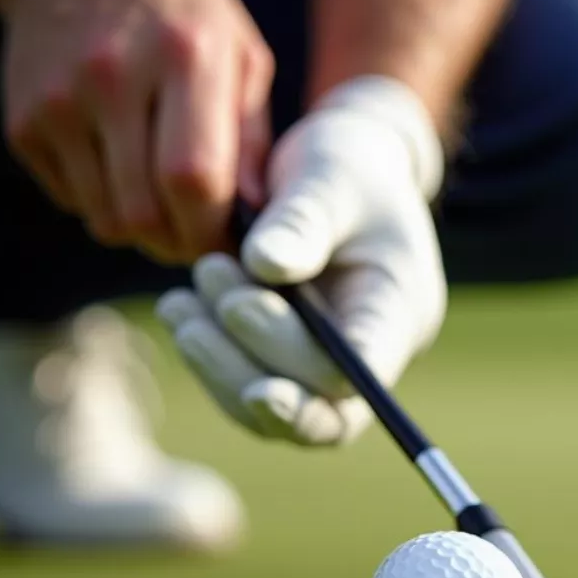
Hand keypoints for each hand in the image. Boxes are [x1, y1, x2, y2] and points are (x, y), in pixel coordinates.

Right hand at [0, 0, 272, 262]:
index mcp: (182, 58)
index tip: (231, 240)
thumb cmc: (182, 16)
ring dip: (143, 232)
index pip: (192, 178)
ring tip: (166, 204)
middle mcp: (112, 78)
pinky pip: (74, 201)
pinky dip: (104, 204)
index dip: (213, 230)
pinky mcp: (24, 122)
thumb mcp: (241, 55)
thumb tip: (257, 216)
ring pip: (106, 217)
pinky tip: (122, 168)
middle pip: (144, 212)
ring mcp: (58, 101)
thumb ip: (254, 139)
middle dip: (179, 243)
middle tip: (199, 236)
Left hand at [156, 76, 446, 444]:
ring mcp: (328, 366)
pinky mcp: (289, 363)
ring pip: (273, 412)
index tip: (260, 388)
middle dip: (252, 365)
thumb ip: (303, 219)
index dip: (315, 399)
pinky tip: (178, 309)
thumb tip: (263, 265)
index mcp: (399, 311)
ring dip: (220, 366)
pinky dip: (209, 357)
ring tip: (181, 302)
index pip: (364, 381)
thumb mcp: (331, 173)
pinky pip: (245, 388)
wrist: (336, 168)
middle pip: (320, 413)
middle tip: (211, 279)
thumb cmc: (346, 164)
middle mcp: (372, 352)